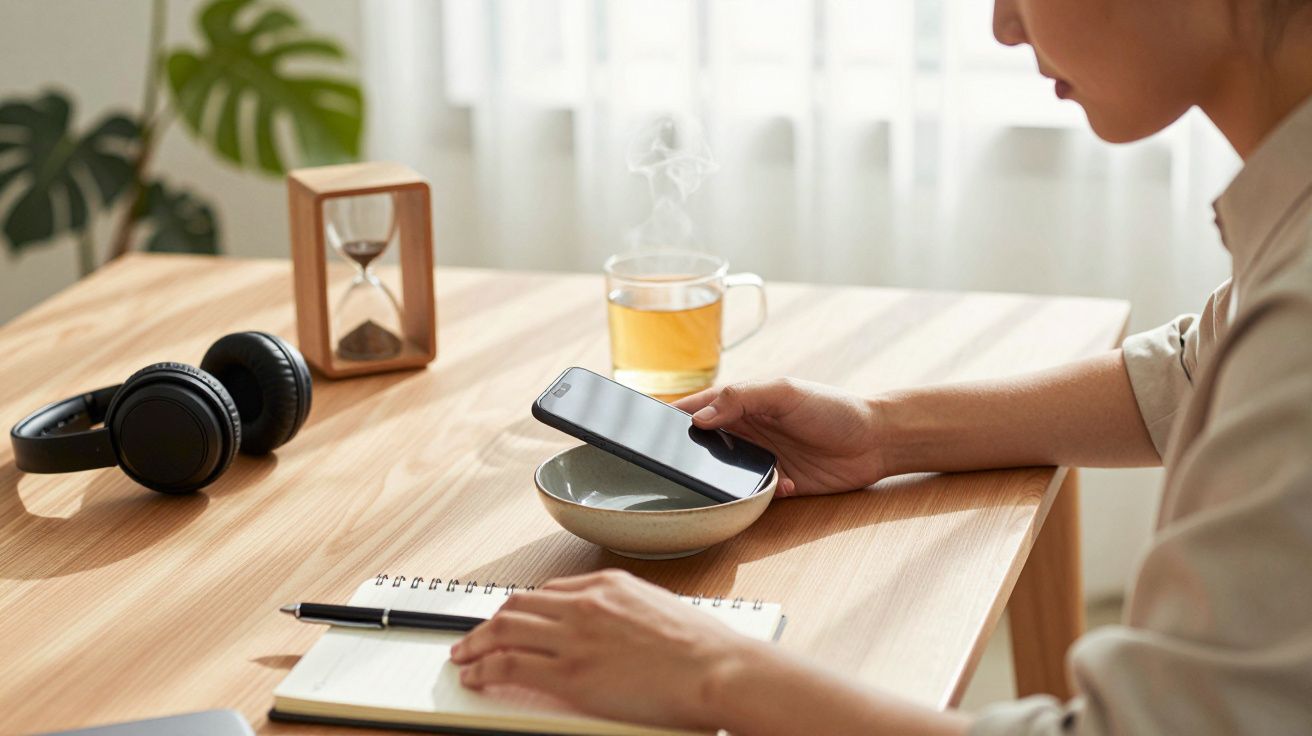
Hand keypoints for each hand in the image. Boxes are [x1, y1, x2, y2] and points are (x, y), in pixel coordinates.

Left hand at [450, 569, 759, 730]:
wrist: (717, 668)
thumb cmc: (704, 648)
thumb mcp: (660, 610)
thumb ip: (627, 612)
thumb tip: (614, 627)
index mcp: (609, 585)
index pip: (549, 592)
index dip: (522, 608)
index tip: (513, 619)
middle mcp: (585, 605)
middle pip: (518, 606)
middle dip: (490, 622)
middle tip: (474, 636)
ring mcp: (574, 638)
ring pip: (504, 630)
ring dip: (477, 643)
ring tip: (463, 656)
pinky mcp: (570, 674)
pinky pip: (510, 666)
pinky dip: (484, 668)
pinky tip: (475, 676)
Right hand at [674, 378, 885, 496]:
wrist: (876, 441)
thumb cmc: (833, 408)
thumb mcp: (785, 393)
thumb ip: (742, 399)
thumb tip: (700, 417)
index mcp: (743, 404)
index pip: (698, 408)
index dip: (674, 417)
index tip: (649, 429)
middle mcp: (747, 432)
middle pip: (705, 445)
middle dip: (693, 455)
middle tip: (680, 465)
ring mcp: (762, 459)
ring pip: (727, 474)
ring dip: (728, 480)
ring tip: (731, 482)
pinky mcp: (779, 485)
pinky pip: (757, 495)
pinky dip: (764, 494)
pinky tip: (785, 485)